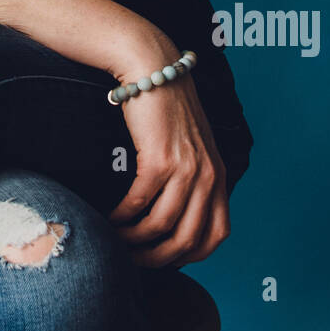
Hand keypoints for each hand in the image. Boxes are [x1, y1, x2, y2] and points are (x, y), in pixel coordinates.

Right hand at [109, 31, 228, 266]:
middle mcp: (209, 177)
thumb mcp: (192, 144)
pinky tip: (109, 218)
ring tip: (116, 241)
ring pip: (161, 227)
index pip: (216, 236)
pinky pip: (139, 204)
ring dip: (135, 242)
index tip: (164, 258)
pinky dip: (122, 218)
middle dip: (158, 259)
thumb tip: (175, 213)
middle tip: (134, 261)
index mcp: (219, 176)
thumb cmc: (166, 105)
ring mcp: (187, 170)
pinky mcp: (160, 161)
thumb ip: (193, 176)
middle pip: (188, 241)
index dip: (189, 256)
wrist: (153, 69)